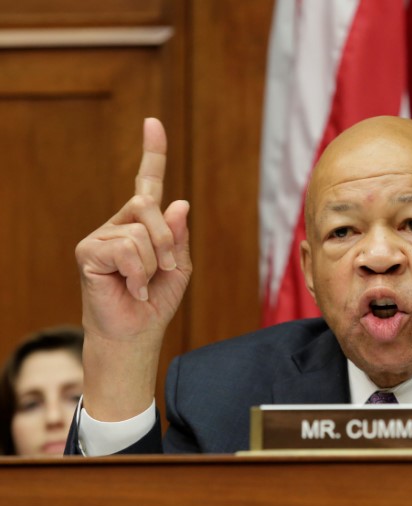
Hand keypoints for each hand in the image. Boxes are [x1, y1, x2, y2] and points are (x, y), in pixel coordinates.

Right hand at [75, 118, 191, 419]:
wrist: (137, 332)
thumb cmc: (157, 300)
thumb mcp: (179, 266)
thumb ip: (178, 236)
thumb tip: (179, 203)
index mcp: (143, 224)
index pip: (147, 182)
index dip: (152, 152)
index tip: (153, 122)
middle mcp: (120, 223)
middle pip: (149, 207)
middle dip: (167, 242)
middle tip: (165, 271)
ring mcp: (101, 235)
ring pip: (141, 233)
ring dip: (152, 265)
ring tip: (143, 284)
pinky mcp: (88, 251)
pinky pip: (126, 249)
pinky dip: (137, 274)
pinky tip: (131, 289)